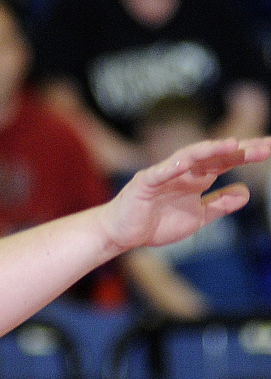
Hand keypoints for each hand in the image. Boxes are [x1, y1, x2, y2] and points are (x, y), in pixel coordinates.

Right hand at [101, 137, 270, 251]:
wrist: (122, 233)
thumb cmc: (155, 223)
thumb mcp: (197, 217)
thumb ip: (219, 204)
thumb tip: (245, 191)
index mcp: (195, 179)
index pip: (225, 162)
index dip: (246, 155)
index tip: (269, 148)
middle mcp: (181, 172)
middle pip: (212, 156)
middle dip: (238, 150)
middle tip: (265, 144)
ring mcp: (162, 175)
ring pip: (188, 158)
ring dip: (208, 151)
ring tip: (230, 145)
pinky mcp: (144, 184)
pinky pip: (158, 174)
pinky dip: (171, 168)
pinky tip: (185, 164)